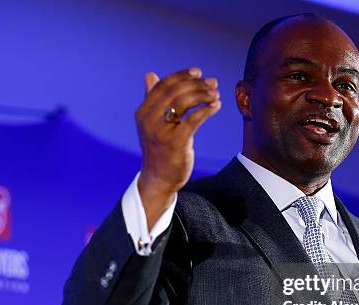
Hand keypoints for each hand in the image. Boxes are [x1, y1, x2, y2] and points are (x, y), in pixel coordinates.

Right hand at [135, 68, 220, 228]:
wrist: (159, 178)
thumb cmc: (158, 148)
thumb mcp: (151, 123)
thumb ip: (151, 99)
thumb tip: (150, 74)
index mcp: (142, 112)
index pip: (163, 86)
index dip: (182, 76)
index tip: (198, 72)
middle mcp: (149, 120)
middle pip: (175, 92)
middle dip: (196, 84)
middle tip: (212, 83)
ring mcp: (161, 132)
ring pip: (184, 103)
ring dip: (203, 95)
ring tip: (216, 94)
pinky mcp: (175, 143)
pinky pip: (194, 120)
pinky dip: (207, 110)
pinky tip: (216, 106)